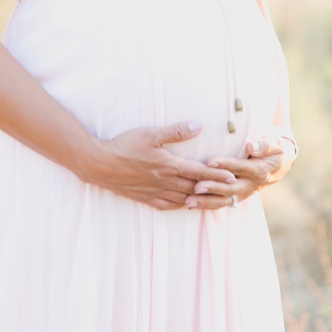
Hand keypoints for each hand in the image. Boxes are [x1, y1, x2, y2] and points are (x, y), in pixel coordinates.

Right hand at [85, 121, 237, 209]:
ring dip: (198, 199)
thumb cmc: (124, 146)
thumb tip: (198, 126)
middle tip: (227, 191)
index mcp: (169, 165)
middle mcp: (165, 181)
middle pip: (194, 187)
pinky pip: (166, 205)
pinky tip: (183, 204)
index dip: (216, 174)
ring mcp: (154, 191)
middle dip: (212, 189)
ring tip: (210, 199)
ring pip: (182, 199)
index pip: (199, 172)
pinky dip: (178, 205)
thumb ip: (176, 131)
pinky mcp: (144, 197)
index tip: (231, 177)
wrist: (99, 164)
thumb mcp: (151, 134)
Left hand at [185, 134, 295, 210]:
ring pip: (224, 200)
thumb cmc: (276, 148)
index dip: (226, 165)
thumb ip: (265, 145)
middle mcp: (252, 184)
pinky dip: (206, 205)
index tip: (210, 161)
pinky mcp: (237, 196)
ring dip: (206, 202)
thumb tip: (251, 146)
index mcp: (260, 170)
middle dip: (213, 188)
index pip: (241, 168)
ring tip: (188, 202)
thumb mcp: (276, 143)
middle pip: (231, 189)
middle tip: (196, 187)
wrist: (281, 162)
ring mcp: (244, 192)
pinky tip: (189, 205)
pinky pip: (221, 203)